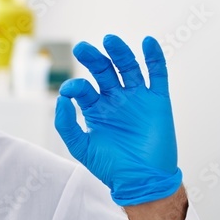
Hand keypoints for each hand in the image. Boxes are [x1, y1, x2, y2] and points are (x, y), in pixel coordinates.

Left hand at [54, 34, 182, 205]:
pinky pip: (157, 73)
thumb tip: (61, 99)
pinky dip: (154, 57)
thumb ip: (66, 124)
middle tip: (82, 49)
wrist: (141, 179)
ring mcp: (136, 97)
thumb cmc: (110, 165)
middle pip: (103, 70)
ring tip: (110, 40)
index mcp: (95, 108)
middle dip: (93, 58)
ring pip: (128, 67)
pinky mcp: (158, 99)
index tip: (70, 90)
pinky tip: (147, 42)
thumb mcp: (81, 147)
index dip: (75, 87)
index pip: (83, 89)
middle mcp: (115, 98)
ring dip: (120, 52)